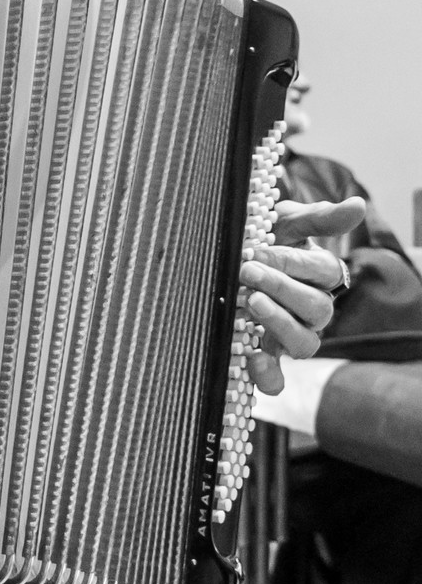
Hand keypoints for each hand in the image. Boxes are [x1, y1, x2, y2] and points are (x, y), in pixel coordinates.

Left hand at [240, 196, 362, 393]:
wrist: (226, 260)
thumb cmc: (263, 239)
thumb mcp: (284, 222)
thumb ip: (317, 217)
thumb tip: (357, 205)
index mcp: (319, 275)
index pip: (321, 271)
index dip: (294, 262)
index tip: (262, 250)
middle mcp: (312, 309)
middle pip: (316, 308)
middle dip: (282, 288)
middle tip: (248, 271)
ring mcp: (292, 335)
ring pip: (304, 343)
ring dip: (280, 324)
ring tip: (251, 302)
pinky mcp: (268, 357)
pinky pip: (276, 378)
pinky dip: (268, 374)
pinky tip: (252, 358)